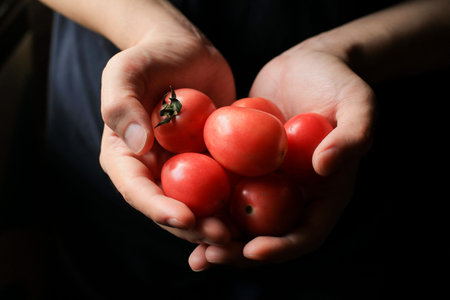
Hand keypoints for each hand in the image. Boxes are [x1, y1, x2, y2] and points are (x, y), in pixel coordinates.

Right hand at [99, 15, 234, 244]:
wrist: (185, 50)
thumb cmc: (150, 57)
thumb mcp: (126, 71)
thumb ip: (121, 105)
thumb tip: (138, 146)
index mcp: (126, 158)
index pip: (137, 191)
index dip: (159, 210)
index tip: (185, 218)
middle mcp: (154, 170)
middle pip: (171, 208)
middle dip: (195, 227)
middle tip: (223, 235)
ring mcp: (184, 168)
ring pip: (200, 205)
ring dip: (220, 221)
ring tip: (244, 233)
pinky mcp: (211, 162)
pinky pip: (224, 184)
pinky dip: (239, 199)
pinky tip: (261, 208)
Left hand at [188, 38, 374, 269]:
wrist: (306, 63)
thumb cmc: (339, 81)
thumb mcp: (358, 103)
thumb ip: (351, 136)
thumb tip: (324, 169)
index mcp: (324, 193)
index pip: (306, 233)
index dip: (281, 247)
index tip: (253, 249)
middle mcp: (293, 193)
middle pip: (266, 235)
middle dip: (237, 251)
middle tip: (208, 257)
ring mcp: (266, 180)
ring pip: (239, 217)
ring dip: (214, 234)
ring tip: (188, 245)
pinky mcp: (242, 163)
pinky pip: (221, 185)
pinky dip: (202, 199)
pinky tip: (175, 203)